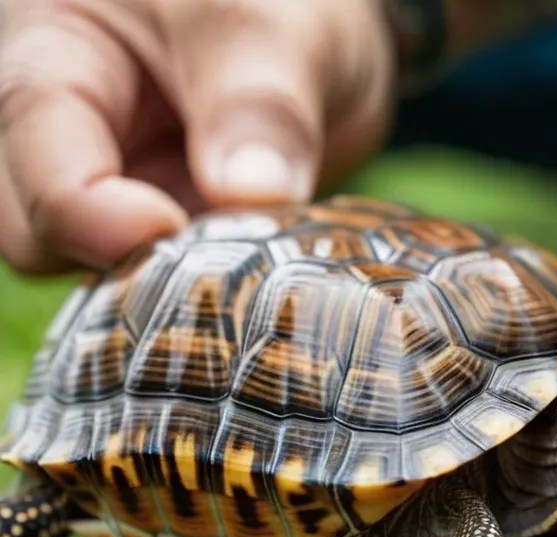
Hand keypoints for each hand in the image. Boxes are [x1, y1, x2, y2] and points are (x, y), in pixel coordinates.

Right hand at [0, 0, 393, 272]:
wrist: (323, 23)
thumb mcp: (275, 25)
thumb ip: (261, 103)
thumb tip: (251, 194)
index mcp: (58, 59)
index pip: (35, 158)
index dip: (90, 214)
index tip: (169, 225)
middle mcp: (71, 136)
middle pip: (36, 237)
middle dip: (119, 263)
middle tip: (222, 256)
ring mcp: (120, 192)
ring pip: (103, 275)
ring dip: (174, 286)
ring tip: (251, 260)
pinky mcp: (172, 234)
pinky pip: (170, 287)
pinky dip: (212, 292)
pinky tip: (263, 279)